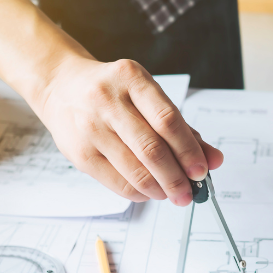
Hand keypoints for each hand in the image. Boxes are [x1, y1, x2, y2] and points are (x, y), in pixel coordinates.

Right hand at [34, 57, 222, 203]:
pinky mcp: (78, 151)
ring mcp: (89, 126)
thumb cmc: (109, 92)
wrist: (59, 86)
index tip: (202, 170)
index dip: (189, 150)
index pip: (167, 119)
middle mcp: (106, 100)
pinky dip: (139, 192)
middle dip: (177, 178)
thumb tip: (213, 159)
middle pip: (151, 148)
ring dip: (160, 189)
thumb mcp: (144, 95)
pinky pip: (116, 181)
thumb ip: (180, 126)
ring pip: (134, 169)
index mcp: (130, 78)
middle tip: (189, 192)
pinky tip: (148, 190)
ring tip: (171, 193)